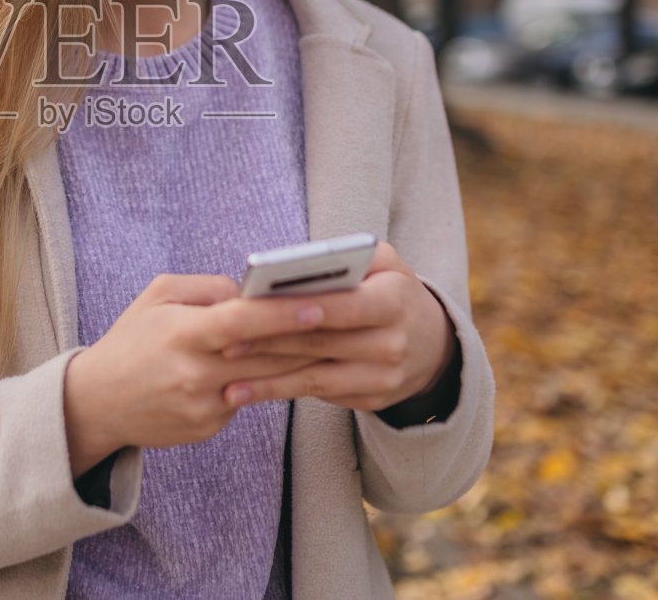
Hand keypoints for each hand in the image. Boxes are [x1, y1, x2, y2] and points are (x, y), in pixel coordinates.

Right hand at [62, 273, 327, 476]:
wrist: (97, 402)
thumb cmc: (131, 339)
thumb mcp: (157, 296)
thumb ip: (206, 287)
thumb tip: (250, 290)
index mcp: (181, 334)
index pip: (242, 322)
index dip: (282, 314)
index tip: (319, 304)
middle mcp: (195, 374)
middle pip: (265, 355)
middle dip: (307, 338)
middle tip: (346, 319)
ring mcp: (204, 407)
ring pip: (266, 381)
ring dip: (298, 361)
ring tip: (330, 340)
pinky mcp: (208, 428)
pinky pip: (248, 400)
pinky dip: (264, 382)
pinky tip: (281, 366)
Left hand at [217, 241, 456, 413]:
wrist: (432, 344)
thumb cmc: (392, 291)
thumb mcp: (385, 263)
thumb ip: (348, 256)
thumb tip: (295, 264)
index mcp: (394, 303)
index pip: (343, 307)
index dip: (303, 310)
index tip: (259, 310)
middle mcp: (392, 345)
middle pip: (322, 344)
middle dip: (271, 344)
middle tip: (224, 343)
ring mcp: (382, 379)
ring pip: (316, 378)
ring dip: (268, 381)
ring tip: (227, 381)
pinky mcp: (369, 401)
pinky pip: (318, 395)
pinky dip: (281, 392)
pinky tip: (247, 391)